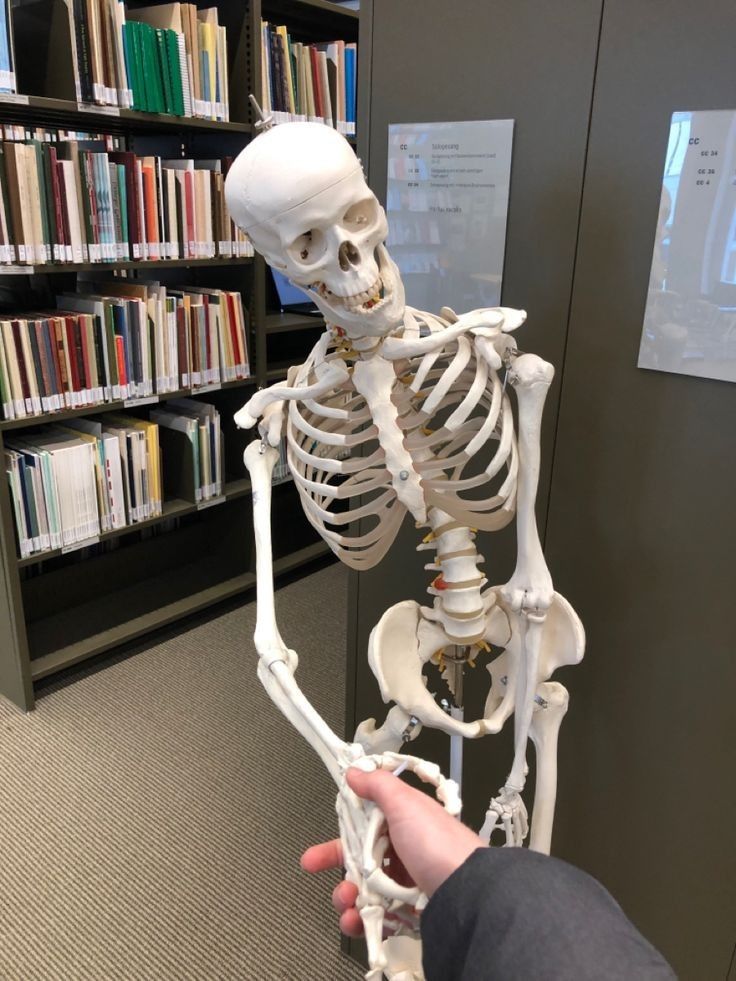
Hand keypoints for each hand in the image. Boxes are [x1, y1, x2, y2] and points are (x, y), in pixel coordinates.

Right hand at [300, 766, 484, 936]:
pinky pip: (378, 916)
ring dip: (347, 896)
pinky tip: (356, 920)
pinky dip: (362, 920)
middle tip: (316, 869)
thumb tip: (356, 772)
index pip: (365, 825)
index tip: (320, 843)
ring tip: (346, 900)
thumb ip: (379, 786)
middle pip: (361, 859)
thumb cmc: (440, 845)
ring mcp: (407, 883)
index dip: (341, 833)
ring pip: (365, 889)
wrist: (468, 893)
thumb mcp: (407, 804)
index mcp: (405, 822)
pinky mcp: (409, 912)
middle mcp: (406, 852)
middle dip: (337, 867)